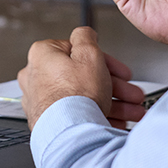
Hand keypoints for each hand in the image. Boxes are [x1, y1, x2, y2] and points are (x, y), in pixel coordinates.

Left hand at [17, 28, 145, 128]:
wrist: (69, 134)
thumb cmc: (76, 97)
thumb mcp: (89, 55)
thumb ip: (87, 37)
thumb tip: (84, 32)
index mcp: (42, 55)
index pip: (80, 53)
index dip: (107, 62)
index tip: (121, 72)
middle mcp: (36, 76)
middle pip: (83, 76)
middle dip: (113, 86)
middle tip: (130, 93)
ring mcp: (39, 100)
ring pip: (81, 96)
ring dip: (111, 103)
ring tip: (131, 111)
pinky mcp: (46, 120)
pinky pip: (74, 113)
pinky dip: (94, 115)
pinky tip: (115, 121)